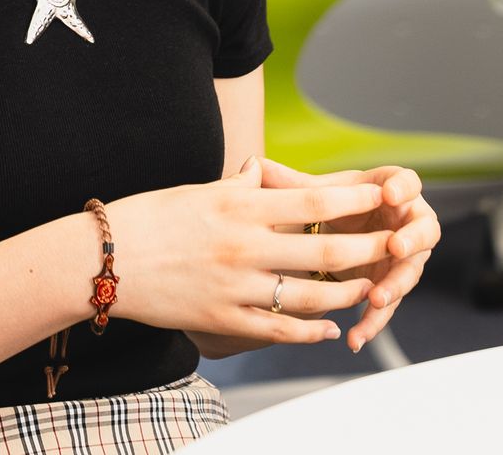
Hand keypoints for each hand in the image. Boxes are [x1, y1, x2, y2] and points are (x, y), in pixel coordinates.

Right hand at [103, 158, 390, 351]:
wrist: (104, 259)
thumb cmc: (149, 217)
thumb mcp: (198, 190)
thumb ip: (239, 185)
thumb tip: (263, 171)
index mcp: (239, 206)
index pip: (314, 202)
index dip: (357, 201)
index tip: (385, 197)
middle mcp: (244, 246)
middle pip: (324, 251)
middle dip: (369, 250)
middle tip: (398, 246)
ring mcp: (235, 287)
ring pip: (310, 297)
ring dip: (346, 294)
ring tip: (368, 290)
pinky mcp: (222, 320)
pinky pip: (278, 330)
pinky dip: (309, 331)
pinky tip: (329, 329)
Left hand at [260, 159, 439, 353]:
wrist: (331, 233)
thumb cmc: (326, 205)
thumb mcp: (310, 194)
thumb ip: (290, 183)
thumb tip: (255, 165)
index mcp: (390, 190)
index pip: (408, 181)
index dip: (403, 187)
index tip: (389, 194)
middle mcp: (405, 222)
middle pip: (424, 229)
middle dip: (412, 239)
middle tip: (396, 247)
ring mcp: (404, 257)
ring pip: (410, 272)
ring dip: (396, 286)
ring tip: (376, 299)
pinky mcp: (392, 285)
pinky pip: (390, 306)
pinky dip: (374, 322)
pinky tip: (356, 338)